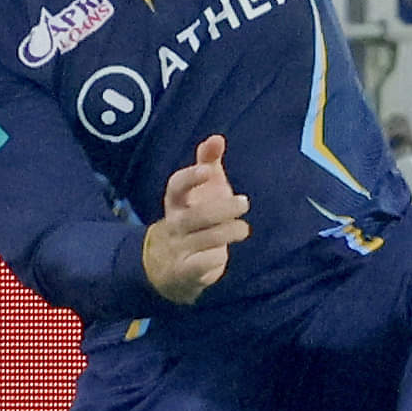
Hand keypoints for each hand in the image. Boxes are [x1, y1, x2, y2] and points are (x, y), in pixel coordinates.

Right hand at [140, 133, 248, 303]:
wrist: (167, 268)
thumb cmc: (192, 219)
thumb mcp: (200, 192)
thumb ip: (207, 164)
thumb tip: (217, 138)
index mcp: (175, 203)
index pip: (176, 187)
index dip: (190, 178)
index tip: (208, 170)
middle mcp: (173, 225)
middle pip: (194, 216)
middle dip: (220, 209)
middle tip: (244, 202)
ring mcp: (177, 250)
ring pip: (202, 240)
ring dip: (226, 233)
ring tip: (243, 228)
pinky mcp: (184, 273)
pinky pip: (199, 266)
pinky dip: (213, 261)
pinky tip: (223, 256)